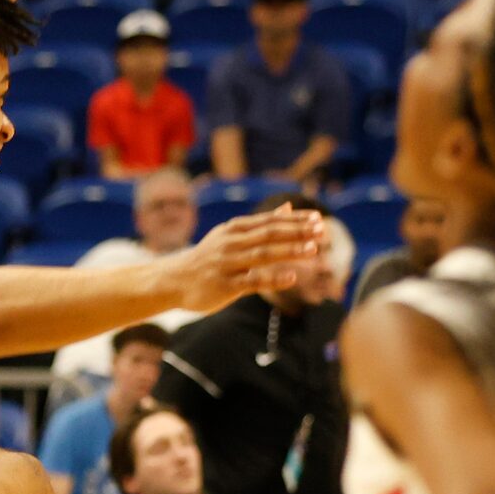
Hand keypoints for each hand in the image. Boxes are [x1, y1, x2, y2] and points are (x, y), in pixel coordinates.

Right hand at [166, 208, 321, 310]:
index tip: (318, 218)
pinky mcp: (225, 286)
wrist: (173, 280)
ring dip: (289, 251)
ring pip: (263, 255)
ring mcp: (228, 264)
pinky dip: (273, 279)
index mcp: (235, 229)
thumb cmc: (208, 258)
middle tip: (322, 230)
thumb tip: (288, 207)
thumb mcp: (231, 235)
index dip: (296, 220)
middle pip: (269, 234)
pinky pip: (253, 281)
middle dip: (297, 232)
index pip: (270, 221)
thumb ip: (261, 224)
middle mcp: (231, 243)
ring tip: (313, 250)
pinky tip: (292, 278)